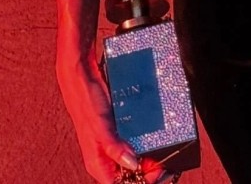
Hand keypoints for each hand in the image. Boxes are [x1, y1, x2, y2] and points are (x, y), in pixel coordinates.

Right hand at [56, 54, 177, 182]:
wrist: (82, 77)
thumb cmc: (86, 101)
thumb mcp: (100, 125)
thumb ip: (113, 147)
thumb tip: (132, 165)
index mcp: (97, 164)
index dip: (141, 181)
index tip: (161, 172)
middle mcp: (104, 159)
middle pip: (128, 176)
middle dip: (148, 173)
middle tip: (168, 166)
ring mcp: (111, 146)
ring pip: (132, 162)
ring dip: (148, 161)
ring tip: (166, 158)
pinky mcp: (117, 133)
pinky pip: (132, 146)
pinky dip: (144, 147)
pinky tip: (156, 142)